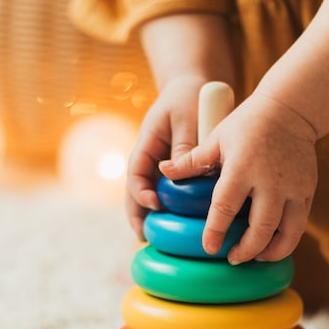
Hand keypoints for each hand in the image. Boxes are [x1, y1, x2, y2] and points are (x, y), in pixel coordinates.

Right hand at [125, 75, 208, 238]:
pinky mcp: (174, 172)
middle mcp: (150, 159)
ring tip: (152, 241)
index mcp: (147, 144)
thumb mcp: (186, 117)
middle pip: (135, 190)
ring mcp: (160, 167)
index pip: (136, 172)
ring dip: (149, 217)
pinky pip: (167, 194)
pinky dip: (167, 210)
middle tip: (143, 237)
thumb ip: (184, 144)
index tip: (155, 204)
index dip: (141, 191)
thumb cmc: (188, 98)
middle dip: (137, 214)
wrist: (193, 87)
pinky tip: (173, 228)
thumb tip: (180, 174)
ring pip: (148, 195)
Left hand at [160, 90, 317, 263]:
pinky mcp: (308, 191)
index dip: (216, 232)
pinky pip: (300, 225)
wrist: (291, 110)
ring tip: (256, 257)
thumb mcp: (217, 138)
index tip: (209, 248)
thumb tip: (162, 172)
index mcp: (242, 167)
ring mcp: (295, 188)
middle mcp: (271, 181)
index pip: (226, 207)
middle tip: (233, 258)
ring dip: (271, 252)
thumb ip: (191, 161)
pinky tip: (272, 244)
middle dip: (247, 250)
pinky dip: (286, 240)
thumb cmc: (247, 124)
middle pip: (261, 229)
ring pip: (287, 234)